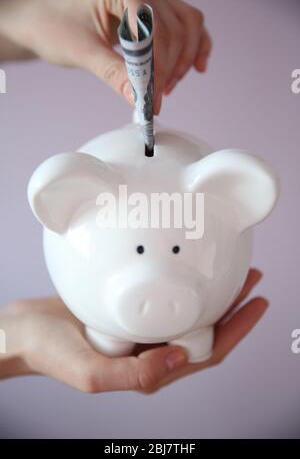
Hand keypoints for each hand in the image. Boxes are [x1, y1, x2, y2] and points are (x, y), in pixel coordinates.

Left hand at [0, 0, 211, 112]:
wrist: (40, 20)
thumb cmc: (54, 25)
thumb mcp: (83, 52)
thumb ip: (114, 74)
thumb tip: (140, 99)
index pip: (153, 29)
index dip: (156, 67)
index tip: (151, 98)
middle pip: (175, 29)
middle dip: (170, 68)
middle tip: (155, 99)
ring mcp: (149, 0)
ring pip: (187, 26)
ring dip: (184, 60)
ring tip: (165, 88)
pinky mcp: (151, 15)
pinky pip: (184, 26)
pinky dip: (194, 47)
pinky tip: (197, 67)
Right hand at [0, 268, 266, 392]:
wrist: (25, 329)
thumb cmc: (51, 352)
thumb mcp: (91, 373)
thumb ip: (137, 374)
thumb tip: (181, 358)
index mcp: (150, 368)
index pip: (206, 352)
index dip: (237, 332)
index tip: (258, 304)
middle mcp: (151, 349)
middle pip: (204, 329)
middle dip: (232, 308)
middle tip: (251, 279)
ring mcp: (141, 329)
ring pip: (188, 312)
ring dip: (213, 294)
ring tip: (231, 271)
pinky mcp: (128, 311)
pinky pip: (165, 298)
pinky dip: (183, 284)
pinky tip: (187, 267)